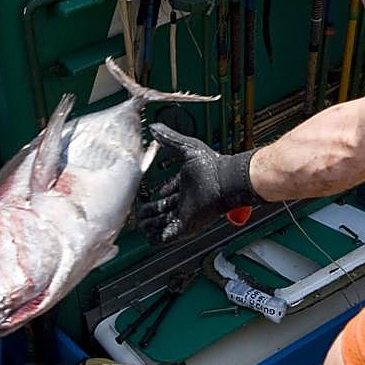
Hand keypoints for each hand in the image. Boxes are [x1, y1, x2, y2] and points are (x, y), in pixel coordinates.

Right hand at [138, 124, 260, 244]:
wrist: (225, 180)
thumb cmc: (212, 165)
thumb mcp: (186, 148)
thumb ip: (169, 139)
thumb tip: (154, 128)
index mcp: (185, 184)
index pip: (167, 192)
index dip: (156, 194)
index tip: (145, 195)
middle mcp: (185, 201)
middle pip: (163, 209)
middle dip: (149, 211)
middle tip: (139, 210)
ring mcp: (184, 214)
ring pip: (162, 223)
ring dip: (149, 224)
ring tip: (139, 222)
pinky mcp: (185, 226)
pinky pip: (166, 236)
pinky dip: (155, 236)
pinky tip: (146, 232)